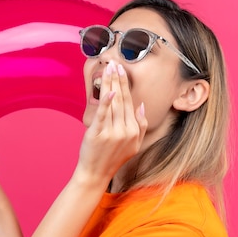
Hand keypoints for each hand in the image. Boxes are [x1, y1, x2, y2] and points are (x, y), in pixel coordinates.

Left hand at [76, 60, 147, 184]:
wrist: (96, 173)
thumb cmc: (113, 158)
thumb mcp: (134, 145)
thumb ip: (141, 126)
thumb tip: (142, 106)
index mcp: (134, 131)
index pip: (130, 102)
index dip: (125, 85)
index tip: (122, 70)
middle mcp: (125, 131)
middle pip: (122, 99)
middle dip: (118, 79)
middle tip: (115, 63)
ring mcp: (112, 133)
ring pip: (112, 103)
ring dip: (110, 83)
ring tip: (108, 69)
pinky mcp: (98, 134)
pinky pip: (103, 114)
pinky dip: (106, 102)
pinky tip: (108, 89)